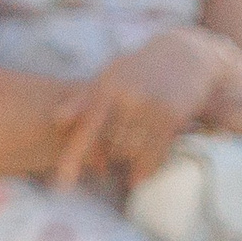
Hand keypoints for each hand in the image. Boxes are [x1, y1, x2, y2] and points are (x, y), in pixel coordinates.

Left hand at [53, 27, 234, 188]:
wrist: (184, 53)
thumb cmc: (138, 68)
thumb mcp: (108, 76)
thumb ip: (82, 99)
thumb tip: (57, 120)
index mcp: (104, 88)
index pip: (84, 129)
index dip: (72, 158)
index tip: (62, 186)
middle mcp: (126, 98)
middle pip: (108, 146)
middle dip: (104, 159)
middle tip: (102, 167)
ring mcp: (150, 107)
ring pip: (131, 152)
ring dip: (125, 164)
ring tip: (124, 164)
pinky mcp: (173, 117)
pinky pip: (156, 153)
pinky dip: (147, 169)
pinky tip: (138, 179)